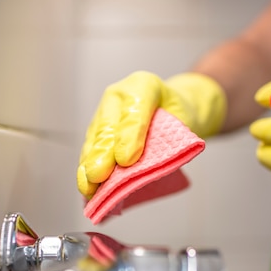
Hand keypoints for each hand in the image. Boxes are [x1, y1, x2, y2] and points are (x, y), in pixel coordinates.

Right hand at [77, 71, 225, 197]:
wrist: (172, 108)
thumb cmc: (178, 115)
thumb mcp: (184, 121)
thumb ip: (167, 138)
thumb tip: (146, 166)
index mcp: (143, 85)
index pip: (135, 111)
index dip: (129, 136)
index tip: (125, 160)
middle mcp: (118, 96)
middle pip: (107, 127)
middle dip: (102, 154)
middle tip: (98, 176)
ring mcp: (104, 113)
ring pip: (94, 140)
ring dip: (90, 165)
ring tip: (88, 186)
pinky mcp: (96, 130)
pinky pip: (90, 150)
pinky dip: (87, 169)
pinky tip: (86, 186)